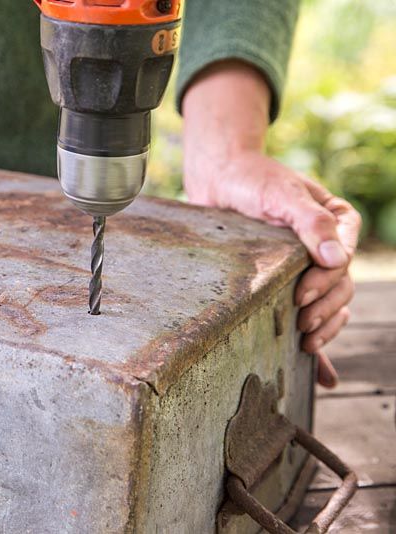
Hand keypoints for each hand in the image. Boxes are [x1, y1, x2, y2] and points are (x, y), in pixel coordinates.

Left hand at [182, 61, 361, 387]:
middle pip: (340, 285)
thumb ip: (312, 222)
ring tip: (305, 343)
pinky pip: (310, 313)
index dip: (326, 282)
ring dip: (325, 326)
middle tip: (301, 324)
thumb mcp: (282, 196)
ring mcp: (308, 265)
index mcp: (337, 222)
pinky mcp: (286, 279)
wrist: (219, 178)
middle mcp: (328, 246)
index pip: (344, 259)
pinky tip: (322, 375)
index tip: (300, 296)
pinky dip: (320, 341)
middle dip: (324, 308)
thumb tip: (339, 260)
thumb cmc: (252, 180)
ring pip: (330, 303)